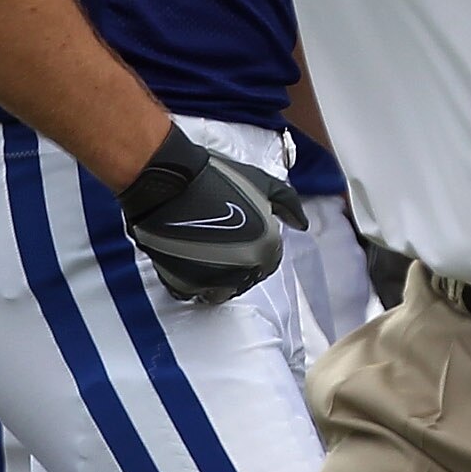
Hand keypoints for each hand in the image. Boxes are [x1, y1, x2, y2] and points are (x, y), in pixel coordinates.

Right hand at [118, 124, 301, 302]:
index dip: (255, 248)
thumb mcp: (261, 182)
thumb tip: (301, 224)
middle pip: (245, 279)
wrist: (169, 182)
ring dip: (215, 277)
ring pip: (220, 291)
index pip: (268, 263)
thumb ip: (288, 204)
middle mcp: (243, 270)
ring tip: (202, 253)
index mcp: (266, 248)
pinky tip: (185, 261)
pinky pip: (192, 293)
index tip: (240, 237)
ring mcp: (212, 280)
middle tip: (218, 243)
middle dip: (236, 264)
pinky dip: (190, 282)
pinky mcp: (183, 285)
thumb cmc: (214, 178)